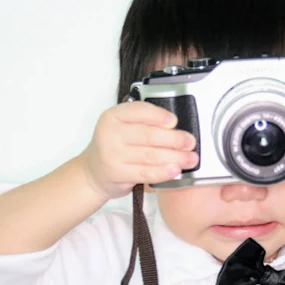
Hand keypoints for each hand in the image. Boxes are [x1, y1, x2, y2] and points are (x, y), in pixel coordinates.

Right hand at [80, 101, 199, 200]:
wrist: (94, 172)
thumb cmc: (115, 147)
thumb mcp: (122, 127)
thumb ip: (143, 122)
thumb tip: (176, 127)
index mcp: (114, 116)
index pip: (139, 111)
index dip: (159, 116)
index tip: (175, 121)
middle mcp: (111, 133)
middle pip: (149, 135)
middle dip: (174, 139)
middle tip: (190, 142)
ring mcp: (113, 154)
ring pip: (150, 155)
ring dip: (175, 157)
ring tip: (190, 159)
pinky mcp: (118, 173)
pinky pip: (146, 173)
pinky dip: (164, 172)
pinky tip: (176, 170)